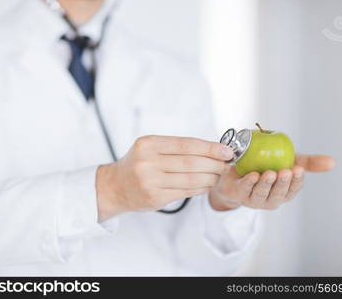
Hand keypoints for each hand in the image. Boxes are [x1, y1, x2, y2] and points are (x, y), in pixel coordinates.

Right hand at [96, 136, 234, 220]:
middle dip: (214, 164)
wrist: (114, 187)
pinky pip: (185, 192)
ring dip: (210, 177)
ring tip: (218, 175)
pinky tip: (206, 185)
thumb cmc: (137, 164)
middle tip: (225, 164)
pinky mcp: (154, 198)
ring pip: (191, 179)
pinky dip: (200, 188)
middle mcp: (147, 162)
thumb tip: (212, 149)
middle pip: (191, 162)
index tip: (227, 151)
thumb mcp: (150, 148)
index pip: (186, 144)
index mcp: (148, 144)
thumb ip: (176, 148)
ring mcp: (150, 181)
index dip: (210, 147)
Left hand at [209, 154, 334, 210]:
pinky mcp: (239, 194)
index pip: (293, 189)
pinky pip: (244, 189)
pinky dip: (249, 183)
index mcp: (284, 192)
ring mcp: (254, 200)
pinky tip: (253, 175)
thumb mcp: (289, 161)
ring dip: (266, 184)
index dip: (296, 181)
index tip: (299, 169)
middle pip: (278, 194)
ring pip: (261, 193)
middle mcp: (271, 199)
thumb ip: (308, 163)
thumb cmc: (267, 166)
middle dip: (283, 183)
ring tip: (270, 173)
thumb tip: (333, 162)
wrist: (237, 169)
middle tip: (286, 171)